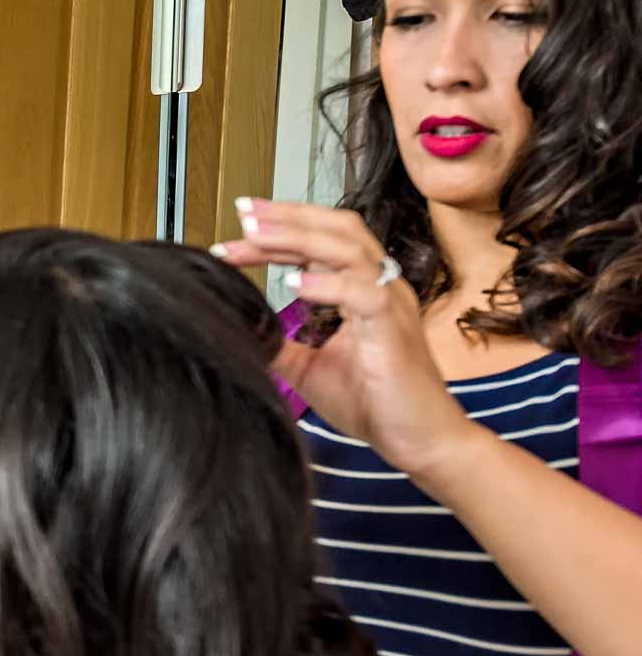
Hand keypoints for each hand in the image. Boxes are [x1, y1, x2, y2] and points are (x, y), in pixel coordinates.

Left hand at [215, 197, 479, 479]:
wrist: (419, 441)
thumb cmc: (374, 402)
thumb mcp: (308, 368)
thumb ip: (278, 342)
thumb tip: (236, 325)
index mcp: (362, 288)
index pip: (320, 242)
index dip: (281, 228)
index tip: (239, 226)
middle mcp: (380, 285)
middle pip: (337, 228)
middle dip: (287, 217)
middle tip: (243, 214)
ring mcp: (390, 302)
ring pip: (348, 248)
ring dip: (298, 238)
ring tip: (256, 236)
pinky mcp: (394, 328)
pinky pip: (362, 292)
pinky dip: (326, 284)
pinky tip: (291, 284)